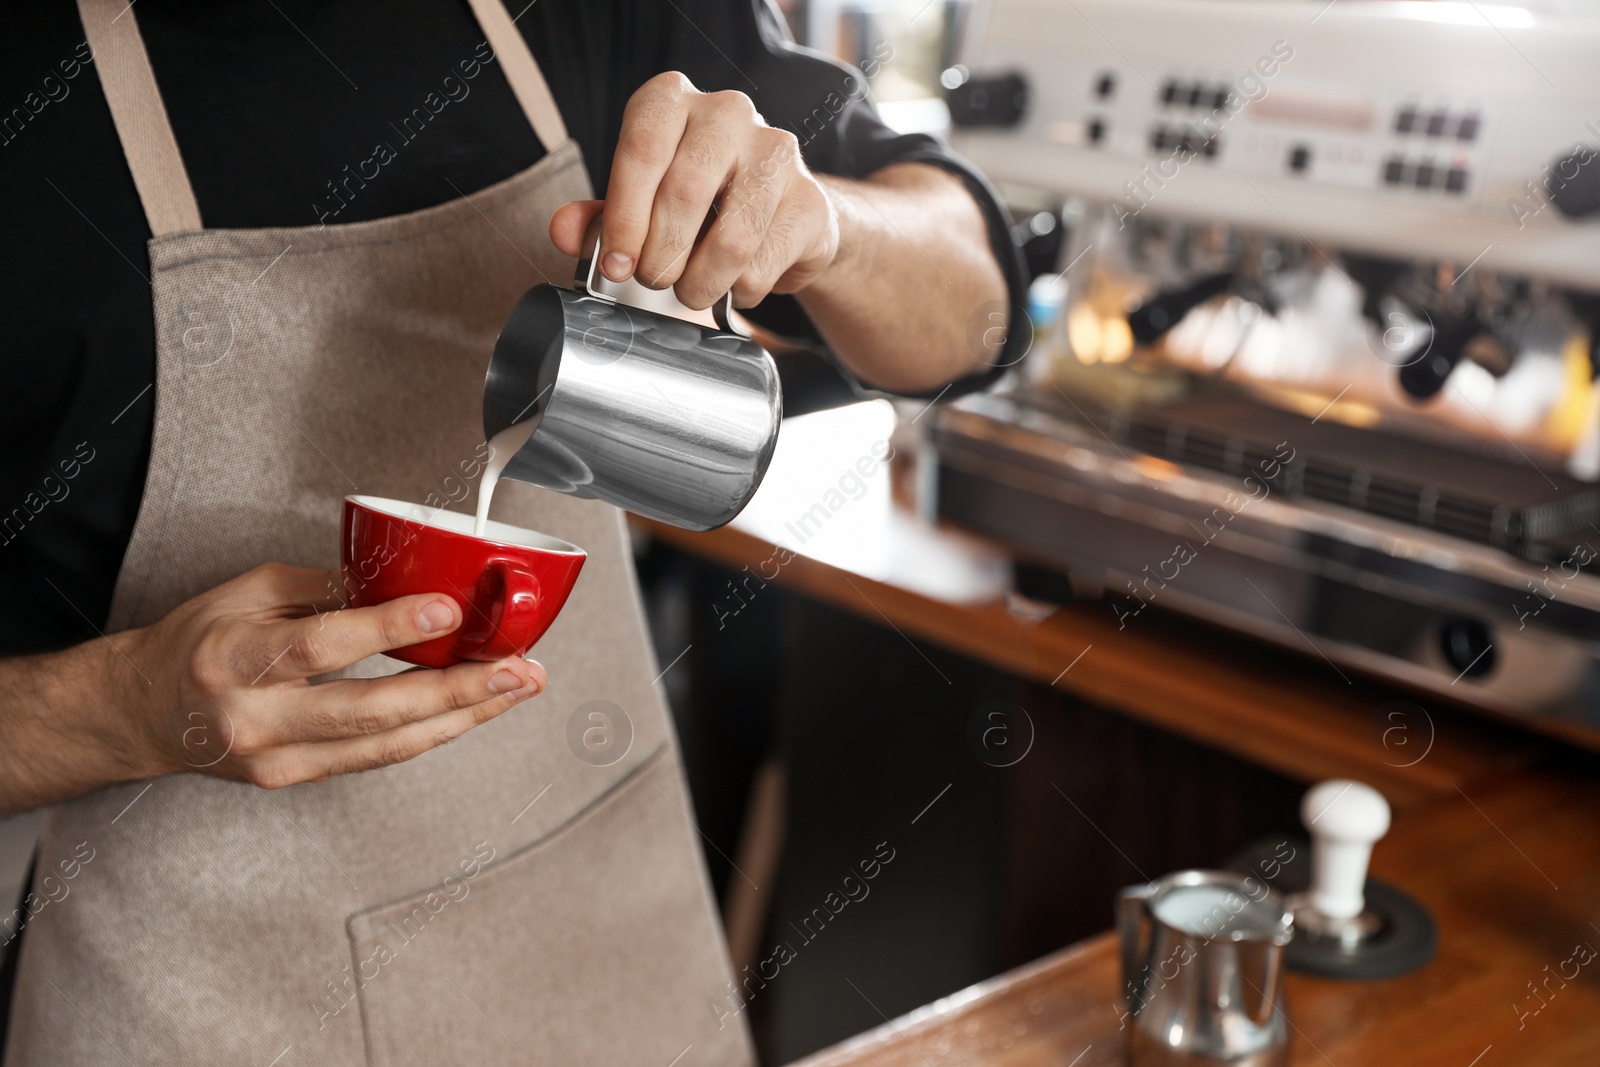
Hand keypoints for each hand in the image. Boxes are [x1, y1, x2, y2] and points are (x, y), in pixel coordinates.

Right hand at [122, 563, 545, 789]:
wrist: (144, 713)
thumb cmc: (199, 642)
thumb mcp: (248, 593)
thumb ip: (325, 590)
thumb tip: (404, 580)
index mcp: (233, 659)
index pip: (322, 646)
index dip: (389, 629)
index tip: (447, 611)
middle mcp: (255, 718)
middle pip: (370, 711)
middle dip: (456, 690)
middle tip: (517, 669)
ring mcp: (277, 759)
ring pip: (386, 745)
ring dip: (463, 716)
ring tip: (515, 688)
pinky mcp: (296, 779)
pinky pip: (377, 757)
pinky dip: (431, 731)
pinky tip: (473, 709)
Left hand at [550, 72, 839, 310]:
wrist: (780, 217)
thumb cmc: (700, 206)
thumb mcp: (641, 206)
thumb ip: (599, 218)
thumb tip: (562, 230)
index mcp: (672, 101)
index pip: (642, 148)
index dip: (624, 217)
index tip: (617, 266)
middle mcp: (727, 112)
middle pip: (685, 192)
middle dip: (661, 256)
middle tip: (655, 281)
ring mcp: (776, 151)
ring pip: (731, 238)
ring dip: (701, 283)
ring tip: (692, 291)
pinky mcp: (810, 200)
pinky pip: (764, 263)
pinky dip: (740, 290)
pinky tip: (734, 283)